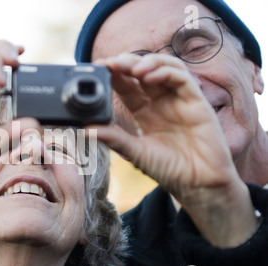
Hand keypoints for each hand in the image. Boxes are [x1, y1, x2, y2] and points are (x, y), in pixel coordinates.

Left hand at [88, 53, 257, 246]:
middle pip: (143, 72)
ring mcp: (178, 99)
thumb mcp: (134, 152)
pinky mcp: (196, 101)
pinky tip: (150, 77)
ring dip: (146, 63)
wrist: (198, 184)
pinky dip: (165, 72)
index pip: (126, 85)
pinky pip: (182, 79)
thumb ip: (113, 138)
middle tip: (111, 63)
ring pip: (163, 67)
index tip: (98, 67)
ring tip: (131, 68)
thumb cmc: (169, 169)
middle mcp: (160, 102)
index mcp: (143, 111)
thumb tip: (85, 130)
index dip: (113, 74)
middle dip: (126, 63)